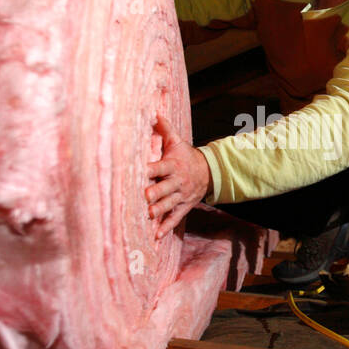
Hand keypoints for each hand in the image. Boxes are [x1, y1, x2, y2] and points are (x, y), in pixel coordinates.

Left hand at [145, 115, 211, 238]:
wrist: (209, 172)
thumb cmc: (186, 156)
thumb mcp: (177, 142)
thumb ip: (165, 128)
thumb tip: (154, 112)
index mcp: (172, 165)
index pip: (160, 167)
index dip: (150, 169)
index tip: (139, 171)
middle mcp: (176, 182)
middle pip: (165, 188)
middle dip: (155, 192)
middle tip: (145, 196)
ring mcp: (180, 196)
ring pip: (169, 204)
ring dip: (159, 210)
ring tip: (148, 215)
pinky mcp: (183, 207)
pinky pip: (175, 219)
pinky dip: (166, 227)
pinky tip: (156, 236)